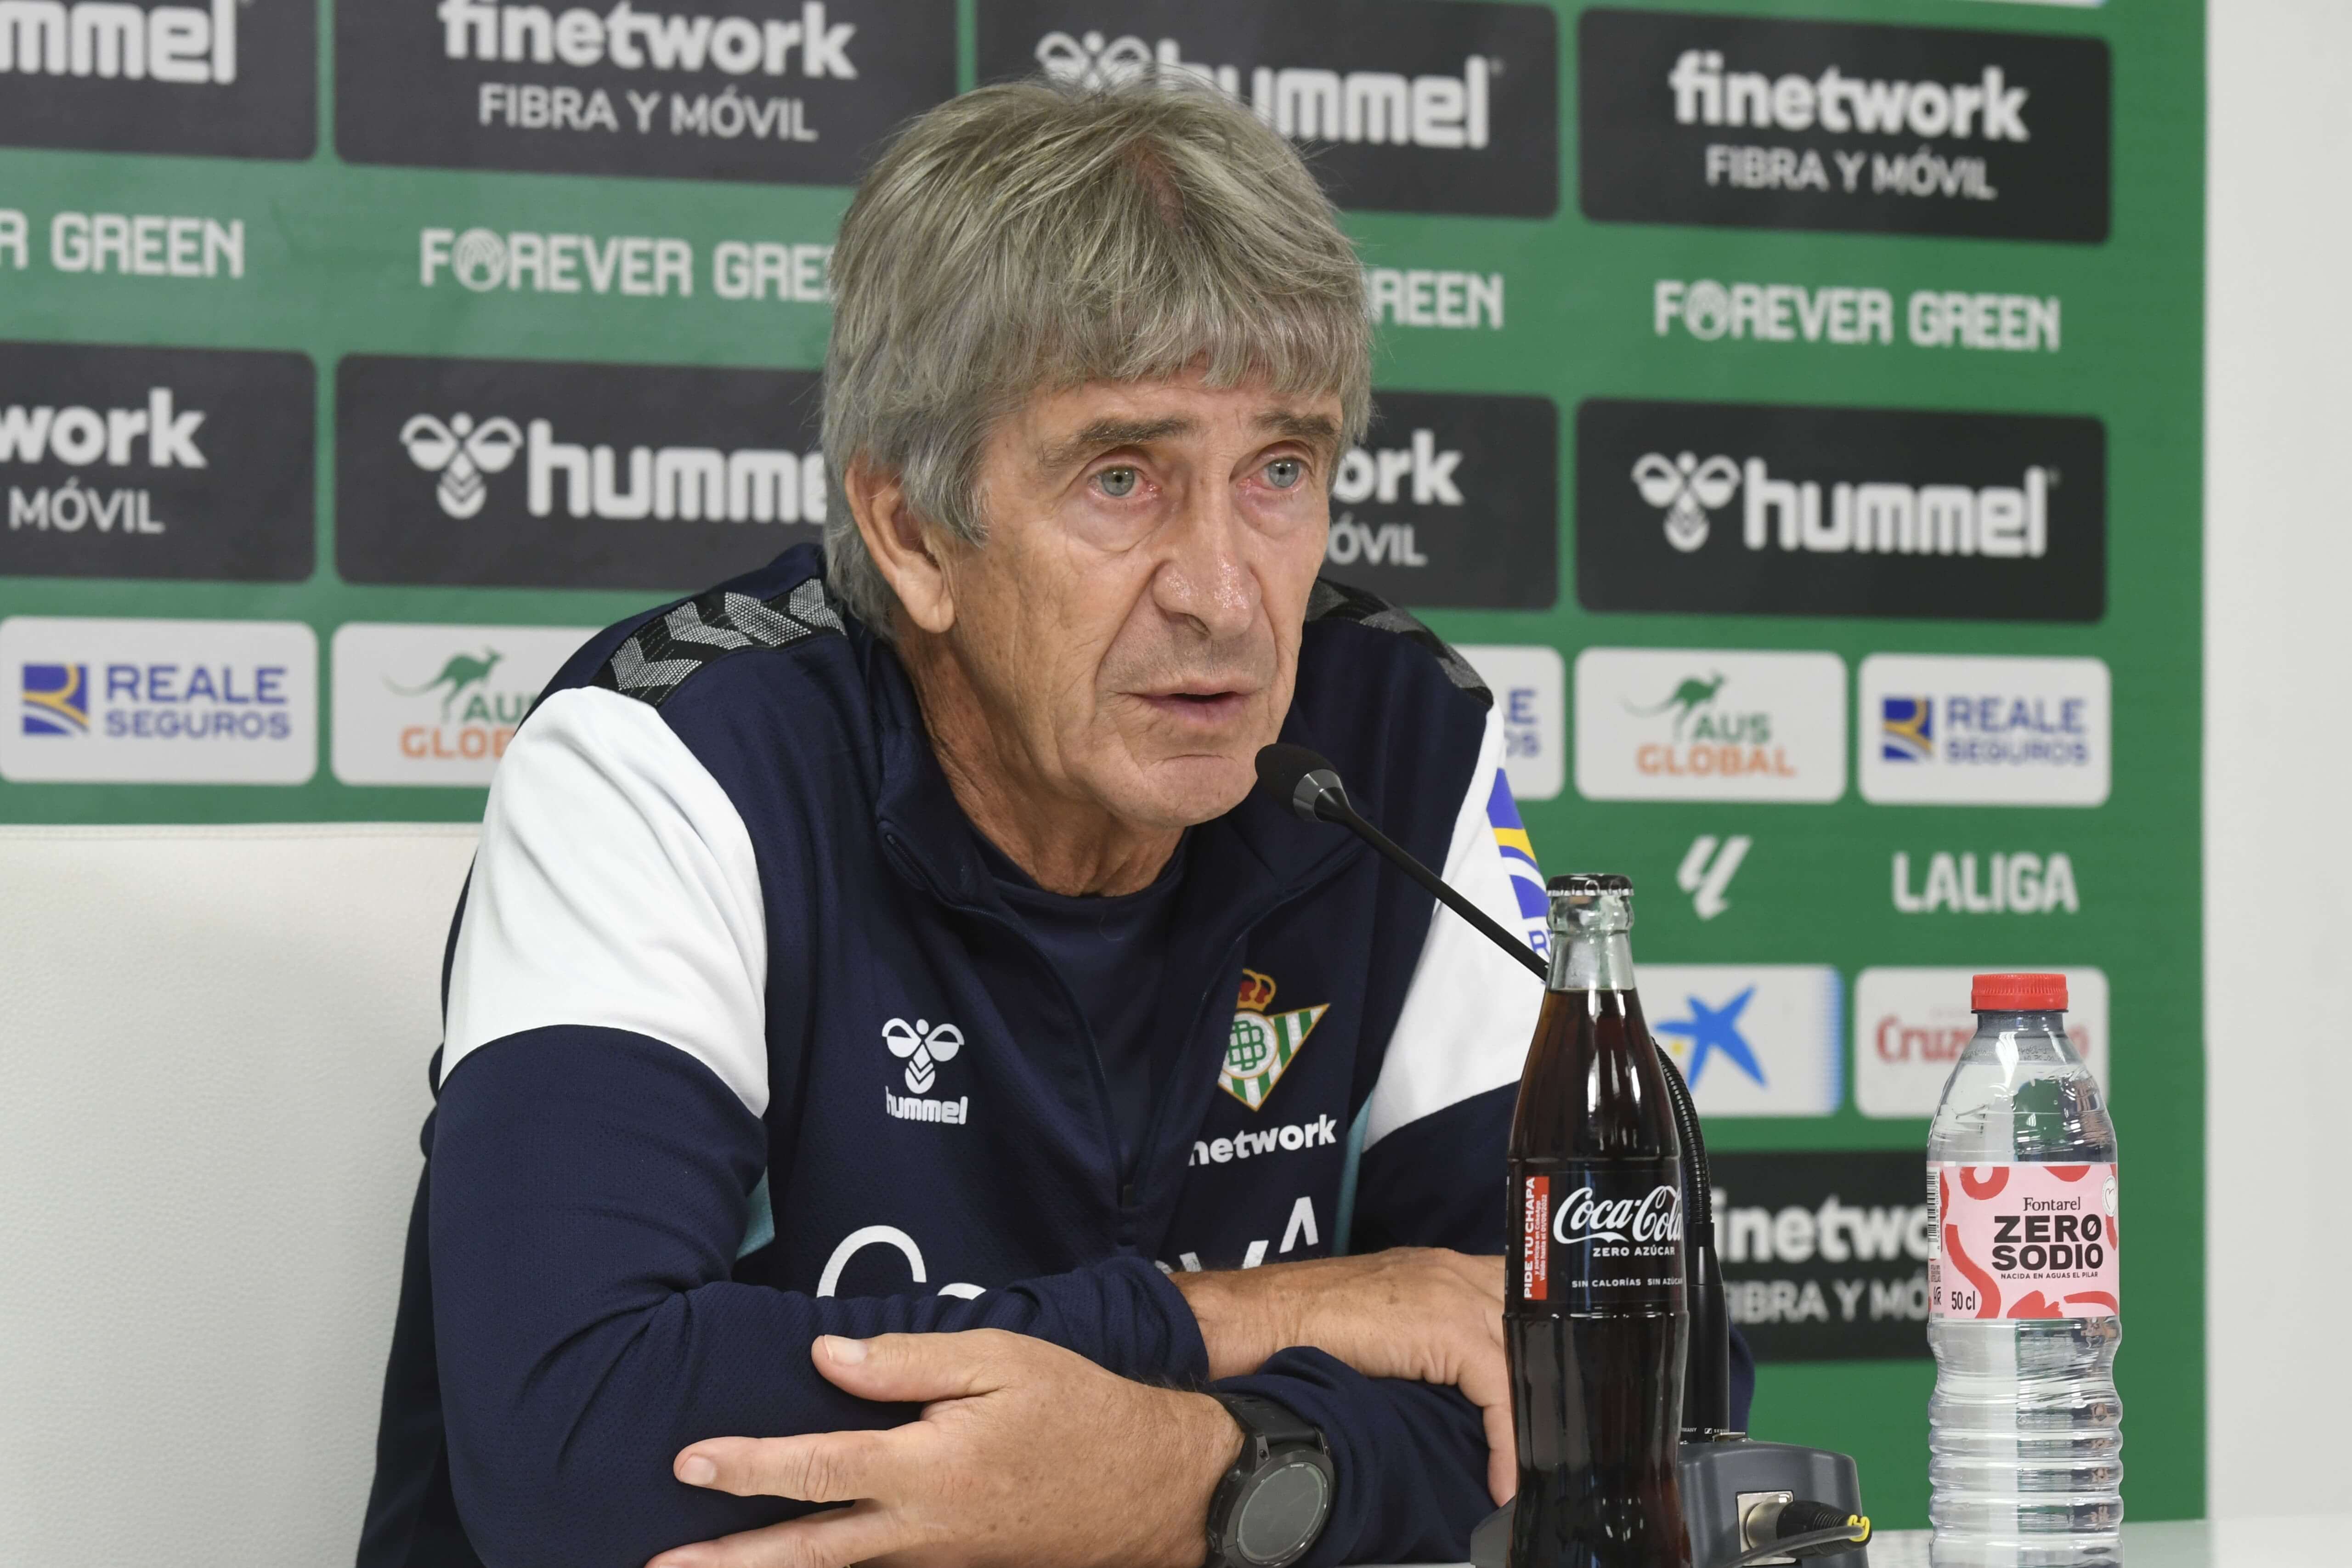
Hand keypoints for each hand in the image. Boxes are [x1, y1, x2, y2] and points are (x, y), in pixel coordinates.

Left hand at [647, 1330, 1241, 1567]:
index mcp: (926, 1470)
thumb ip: (907, 1363)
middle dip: (727, 1562)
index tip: (688, 1462)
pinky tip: (793, 1559)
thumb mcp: (1000, 1359)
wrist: (1151, 1488)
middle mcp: (919, 1531)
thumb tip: (823, 1358)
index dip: (745, 1467)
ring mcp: (934, 1561)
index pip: (815, 1470)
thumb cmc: (1077, 1410)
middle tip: (659, 1564)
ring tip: (707, 1567)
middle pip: (803, 1554)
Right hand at [1174, 1248, 1513, 1503]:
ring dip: (1533, 1419)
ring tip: (1531, 1472)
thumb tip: (1448, 1399)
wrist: (1258, 1318)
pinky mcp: (1447, 1325)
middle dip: (1546, 1382)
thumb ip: (1420, 1344)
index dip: (1534, 1356)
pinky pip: (1500, 1387)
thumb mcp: (1381, 1330)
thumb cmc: (1302, 1329)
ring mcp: (1453, 1292)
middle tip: (1548, 1442)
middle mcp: (1455, 1271)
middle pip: (1534, 1325)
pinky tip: (1503, 1483)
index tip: (1539, 1411)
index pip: (1516, 1304)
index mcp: (1440, 1270)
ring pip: (1526, 1355)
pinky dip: (1507, 1441)